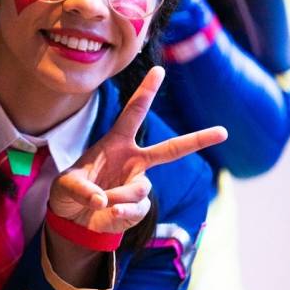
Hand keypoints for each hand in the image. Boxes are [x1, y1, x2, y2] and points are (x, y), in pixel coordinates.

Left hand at [49, 66, 226, 234]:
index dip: (146, 92)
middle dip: (198, 140)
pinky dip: (121, 213)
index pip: (133, 113)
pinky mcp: (139, 206)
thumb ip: (82, 190)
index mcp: (116, 143)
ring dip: (118, 196)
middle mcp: (133, 160)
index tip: (159, 71)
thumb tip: (103, 201)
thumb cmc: (70, 191)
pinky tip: (108, 213)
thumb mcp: (66, 185)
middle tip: (223, 132)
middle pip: (170, 149)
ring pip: (141, 189)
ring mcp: (139, 183)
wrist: (74, 218)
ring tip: (100, 202)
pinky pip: (138, 209)